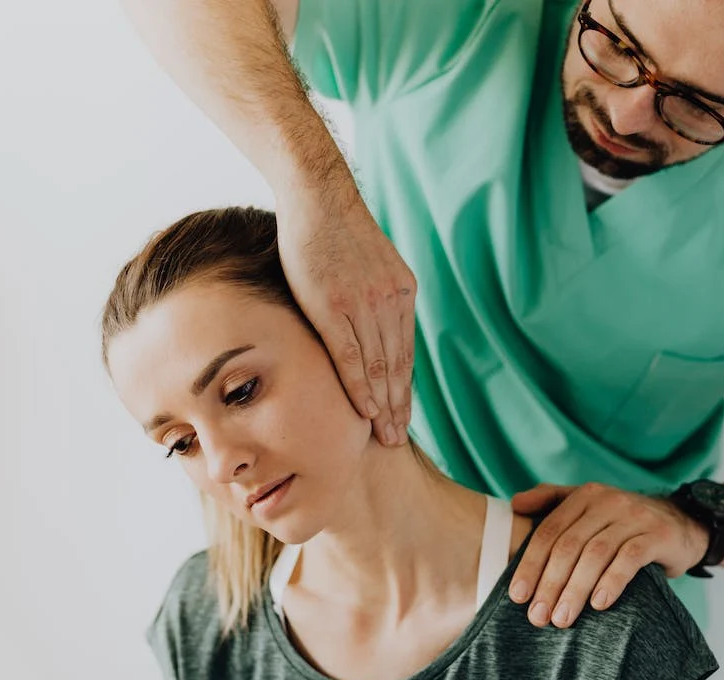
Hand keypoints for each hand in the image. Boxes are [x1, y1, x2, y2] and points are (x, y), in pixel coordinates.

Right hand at [276, 184, 415, 446]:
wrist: (318, 196)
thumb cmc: (336, 230)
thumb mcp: (372, 262)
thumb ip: (377, 295)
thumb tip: (372, 324)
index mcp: (402, 292)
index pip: (406, 352)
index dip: (406, 387)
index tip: (404, 414)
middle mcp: (390, 301)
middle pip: (398, 366)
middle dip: (400, 406)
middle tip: (400, 439)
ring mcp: (364, 305)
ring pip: (379, 368)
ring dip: (384, 406)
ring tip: (386, 436)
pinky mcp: (334, 307)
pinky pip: (351, 357)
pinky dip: (360, 388)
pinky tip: (366, 411)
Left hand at [508, 482, 708, 627]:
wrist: (682, 523)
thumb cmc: (624, 523)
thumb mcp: (590, 506)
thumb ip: (552, 500)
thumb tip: (514, 503)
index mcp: (585, 496)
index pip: (549, 531)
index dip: (530, 564)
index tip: (517, 596)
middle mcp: (607, 501)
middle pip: (569, 545)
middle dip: (550, 583)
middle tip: (538, 616)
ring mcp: (634, 516)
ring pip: (596, 553)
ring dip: (575, 589)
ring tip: (562, 619)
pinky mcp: (657, 535)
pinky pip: (630, 559)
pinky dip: (611, 581)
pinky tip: (599, 604)